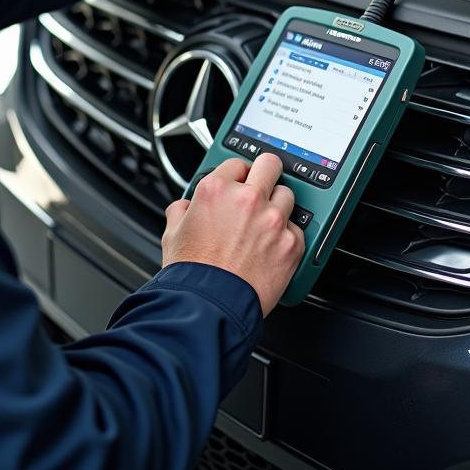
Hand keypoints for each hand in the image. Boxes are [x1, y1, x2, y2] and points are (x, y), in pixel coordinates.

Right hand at [161, 153, 304, 315]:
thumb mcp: (172, 232)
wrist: (210, 306)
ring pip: (287, 195)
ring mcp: (272, 220)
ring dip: (277, 206)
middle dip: (265, 173)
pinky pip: (297, 230)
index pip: (236, 163)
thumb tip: (186, 207)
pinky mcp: (290, 244)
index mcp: (217, 190)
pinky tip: (273, 247)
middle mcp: (248, 199)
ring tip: (265, 222)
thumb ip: (182, 210)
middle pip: (269, 165)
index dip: (237, 174)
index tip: (239, 182)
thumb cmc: (192, 273)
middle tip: (262, 185)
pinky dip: (287, 237)